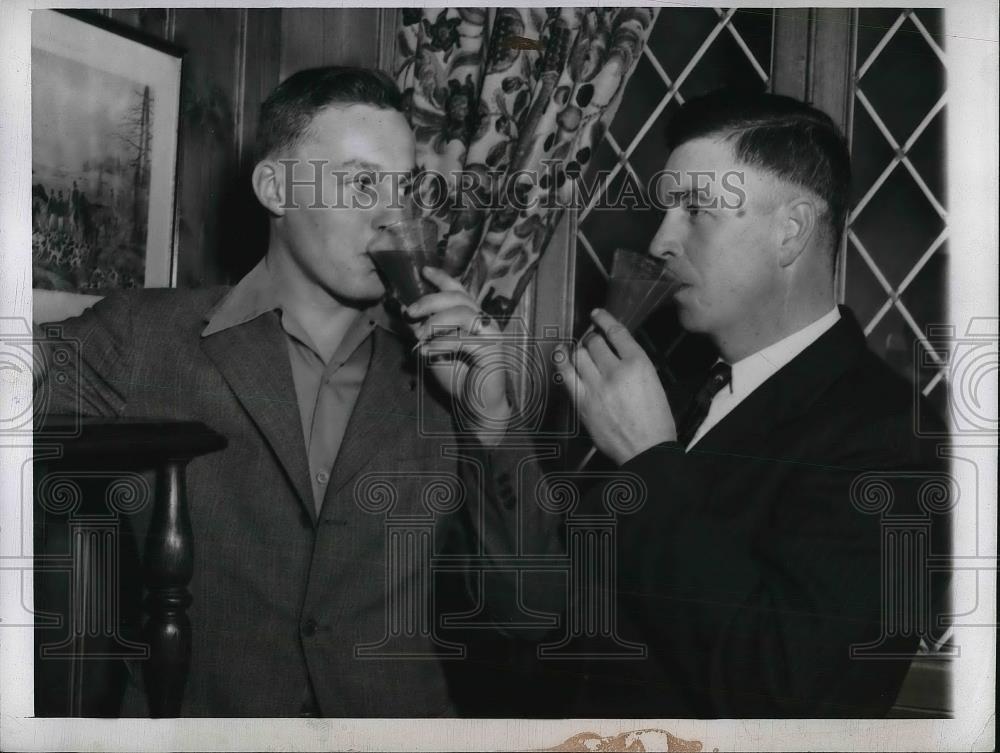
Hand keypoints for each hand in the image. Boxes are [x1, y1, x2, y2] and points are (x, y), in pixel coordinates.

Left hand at [404, 267, 511, 443]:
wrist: (476, 406)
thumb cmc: (458, 377)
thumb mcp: (433, 350)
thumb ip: (422, 333)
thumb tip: (404, 313)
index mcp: (470, 318)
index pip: (458, 291)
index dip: (442, 279)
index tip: (424, 271)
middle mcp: (483, 322)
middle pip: (458, 297)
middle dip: (430, 301)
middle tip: (410, 312)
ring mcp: (491, 335)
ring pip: (463, 313)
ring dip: (436, 323)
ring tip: (420, 337)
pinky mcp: (492, 351)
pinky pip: (465, 339)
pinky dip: (442, 344)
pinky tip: (427, 352)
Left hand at [555, 309, 676, 464]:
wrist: (646, 451)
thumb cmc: (655, 422)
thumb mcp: (654, 383)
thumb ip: (634, 364)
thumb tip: (615, 352)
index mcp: (639, 364)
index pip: (616, 332)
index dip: (604, 319)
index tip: (597, 315)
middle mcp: (616, 372)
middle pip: (595, 342)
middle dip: (593, 339)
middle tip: (593, 342)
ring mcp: (597, 387)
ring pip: (579, 354)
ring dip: (580, 350)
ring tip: (582, 351)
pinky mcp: (583, 402)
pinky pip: (565, 374)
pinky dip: (561, 361)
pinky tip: (561, 355)